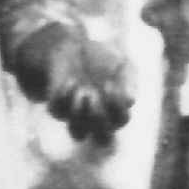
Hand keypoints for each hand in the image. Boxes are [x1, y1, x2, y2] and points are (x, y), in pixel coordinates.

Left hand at [13, 25, 131, 145]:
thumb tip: (131, 101)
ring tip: (82, 90)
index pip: (121, 120)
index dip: (116, 106)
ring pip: (77, 134)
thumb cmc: (104, 59)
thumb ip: (130, 80)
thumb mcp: (123, 64)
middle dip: (98, 119)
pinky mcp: (57, 108)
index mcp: (115, 112)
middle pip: (102, 139)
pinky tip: (70, 81)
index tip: (109, 83)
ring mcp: (75, 116)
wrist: (74, 48)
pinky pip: (58, 113)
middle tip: (93, 95)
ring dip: (79, 113)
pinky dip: (64, 98)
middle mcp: (96, 120)